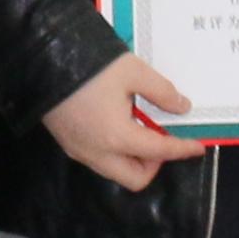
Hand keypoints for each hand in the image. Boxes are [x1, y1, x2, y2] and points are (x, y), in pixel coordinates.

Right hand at [42, 53, 204, 192]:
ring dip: (134, 157)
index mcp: (118, 138)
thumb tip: (181, 107)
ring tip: (139, 125)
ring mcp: (79, 151)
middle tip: (161, 136)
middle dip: (154, 163)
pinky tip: (117, 122)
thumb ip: (161, 92)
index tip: (197, 147)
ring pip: (115, 170)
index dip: (182, 149)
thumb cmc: (90, 66)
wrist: (41, 60)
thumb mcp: (133, 72)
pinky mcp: (67, 144)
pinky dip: (116, 150)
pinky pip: (99, 159)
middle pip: (135, 177)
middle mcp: (98, 153)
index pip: (159, 152)